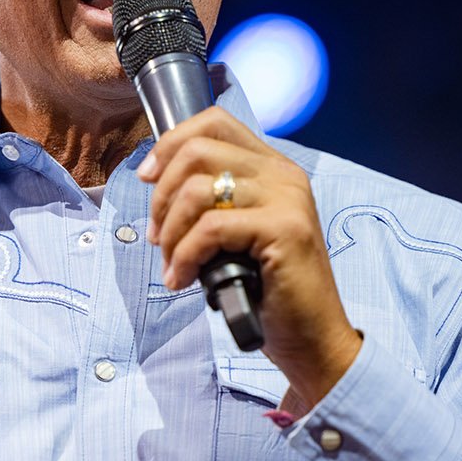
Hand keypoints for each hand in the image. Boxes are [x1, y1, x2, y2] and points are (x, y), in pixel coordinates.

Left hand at [139, 106, 361, 410]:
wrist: (313, 338)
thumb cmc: (269, 290)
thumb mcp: (236, 233)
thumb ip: (213, 200)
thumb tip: (156, 182)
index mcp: (272, 167)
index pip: (214, 122)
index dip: (170, 144)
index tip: (147, 178)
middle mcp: (283, 174)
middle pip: (198, 150)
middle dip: (162, 195)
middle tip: (156, 236)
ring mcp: (286, 199)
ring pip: (198, 190)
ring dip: (170, 232)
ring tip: (172, 264)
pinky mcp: (284, 229)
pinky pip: (210, 228)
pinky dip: (185, 255)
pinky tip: (184, 279)